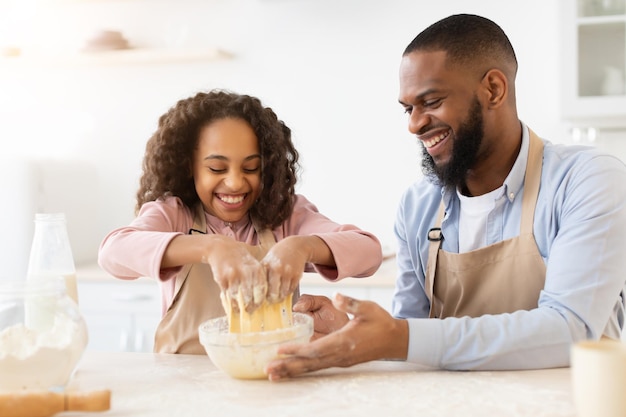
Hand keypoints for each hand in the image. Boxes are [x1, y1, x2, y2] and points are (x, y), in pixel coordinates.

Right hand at [202, 235, 266, 312]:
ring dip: (238, 307)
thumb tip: (260, 300)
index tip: (258, 306)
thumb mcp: (252, 264)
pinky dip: (229, 302)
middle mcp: (245, 272)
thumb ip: (256, 279)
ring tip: (239, 311)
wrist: (220, 248)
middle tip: (249, 311)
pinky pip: (226, 295)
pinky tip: (230, 305)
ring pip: (237, 298)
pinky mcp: (222, 279)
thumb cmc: (239, 258)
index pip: (261, 289)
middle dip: (250, 306)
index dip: (260, 301)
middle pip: (250, 296)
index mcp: (256, 268)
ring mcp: (233, 276)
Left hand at [261, 236, 310, 302]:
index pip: (260, 285)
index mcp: (266, 265)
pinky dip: (287, 293)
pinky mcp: (297, 275)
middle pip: (272, 292)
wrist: (295, 246)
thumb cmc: (279, 254)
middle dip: (270, 300)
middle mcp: (277, 268)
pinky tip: (284, 292)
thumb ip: (262, 273)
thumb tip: (253, 290)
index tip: (256, 302)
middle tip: (269, 302)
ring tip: (277, 298)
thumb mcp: (267, 260)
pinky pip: (291, 290)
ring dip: (279, 298)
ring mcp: (288, 272)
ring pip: (282, 293)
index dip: (258, 296)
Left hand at [264, 293, 408, 380]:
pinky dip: (302, 370)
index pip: (316, 348)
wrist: (395, 340)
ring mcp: (340, 360)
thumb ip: (351, 303)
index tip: (280, 350)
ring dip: (292, 371)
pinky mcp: (340, 361)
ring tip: (273, 375)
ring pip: (312, 367)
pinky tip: (290, 371)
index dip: (297, 350)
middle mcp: (340, 355)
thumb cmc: (380, 322)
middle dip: (288, 366)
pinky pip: (317, 367)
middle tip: (268, 369)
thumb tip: (337, 296)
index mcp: (344, 341)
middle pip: (310, 363)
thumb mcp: (367, 308)